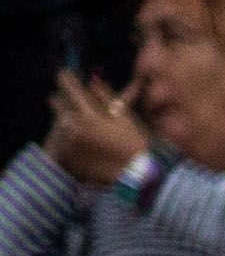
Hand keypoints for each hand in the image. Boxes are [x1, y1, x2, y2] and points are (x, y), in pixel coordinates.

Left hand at [46, 70, 148, 188]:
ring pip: (57, 121)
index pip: (68, 86)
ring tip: (82, 128)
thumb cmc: (136, 147)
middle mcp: (73, 127)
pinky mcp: (66, 158)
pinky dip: (67, 138)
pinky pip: (59, 140)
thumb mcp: (125, 119)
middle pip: (56, 102)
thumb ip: (106, 97)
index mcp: (89, 114)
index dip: (67, 78)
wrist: (136, 180)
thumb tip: (92, 80)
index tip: (66, 75)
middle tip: (75, 106)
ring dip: (66, 120)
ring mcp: (67, 144)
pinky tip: (81, 143)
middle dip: (64, 100)